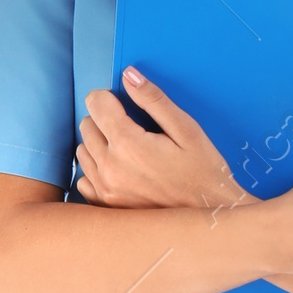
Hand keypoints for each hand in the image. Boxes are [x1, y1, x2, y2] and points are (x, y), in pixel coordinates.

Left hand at [77, 69, 246, 214]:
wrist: (209, 217)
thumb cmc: (204, 173)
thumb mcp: (187, 130)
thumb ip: (154, 100)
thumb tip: (128, 76)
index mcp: (129, 144)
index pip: (95, 103)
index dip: (109, 97)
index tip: (123, 104)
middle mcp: (110, 168)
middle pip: (87, 126)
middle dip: (104, 120)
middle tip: (132, 129)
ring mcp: (106, 190)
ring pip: (83, 152)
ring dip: (99, 145)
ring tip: (127, 152)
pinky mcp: (106, 206)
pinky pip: (85, 179)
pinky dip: (97, 172)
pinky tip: (120, 172)